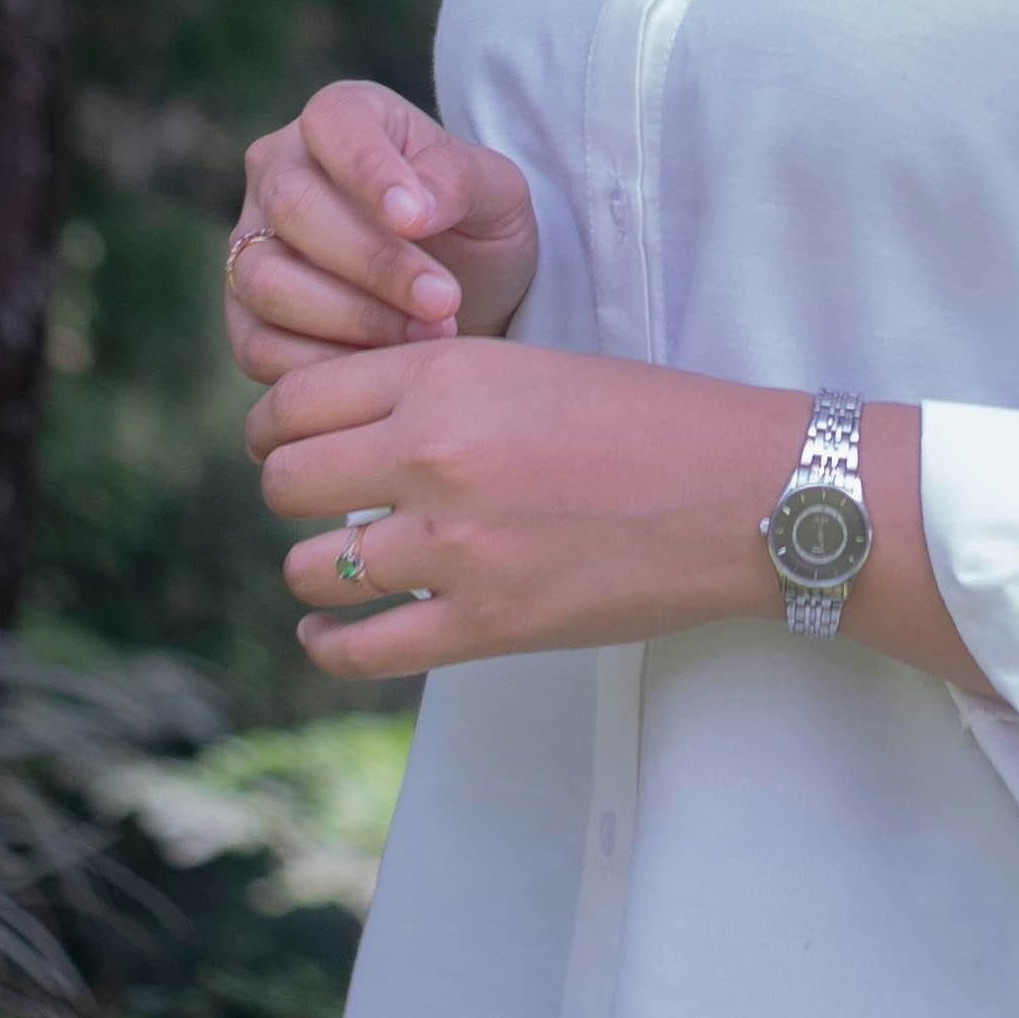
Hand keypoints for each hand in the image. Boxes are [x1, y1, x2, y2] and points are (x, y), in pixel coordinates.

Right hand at [222, 81, 538, 384]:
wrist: (464, 299)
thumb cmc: (475, 228)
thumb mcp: (497, 194)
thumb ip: (458, 182)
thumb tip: (412, 211)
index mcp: (341, 117)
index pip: (333, 122)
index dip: (370, 170)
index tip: (417, 219)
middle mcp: (279, 170)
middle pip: (293, 207)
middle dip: (375, 263)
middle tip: (444, 300)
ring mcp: (252, 244)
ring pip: (268, 280)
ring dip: (354, 319)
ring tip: (430, 335)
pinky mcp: (245, 318)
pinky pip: (259, 347)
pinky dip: (325, 366)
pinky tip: (385, 366)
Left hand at [248, 343, 988, 694]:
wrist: (743, 492)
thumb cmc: (651, 422)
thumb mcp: (532, 368)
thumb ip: (438, 391)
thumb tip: (354, 425)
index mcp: (445, 375)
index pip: (296, 399)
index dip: (275, 424)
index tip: (283, 442)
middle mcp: (434, 454)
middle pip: (285, 480)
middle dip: (288, 490)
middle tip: (314, 502)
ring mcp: (454, 546)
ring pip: (314, 565)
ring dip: (315, 569)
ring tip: (339, 568)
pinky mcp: (484, 624)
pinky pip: (361, 649)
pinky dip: (329, 645)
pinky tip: (329, 633)